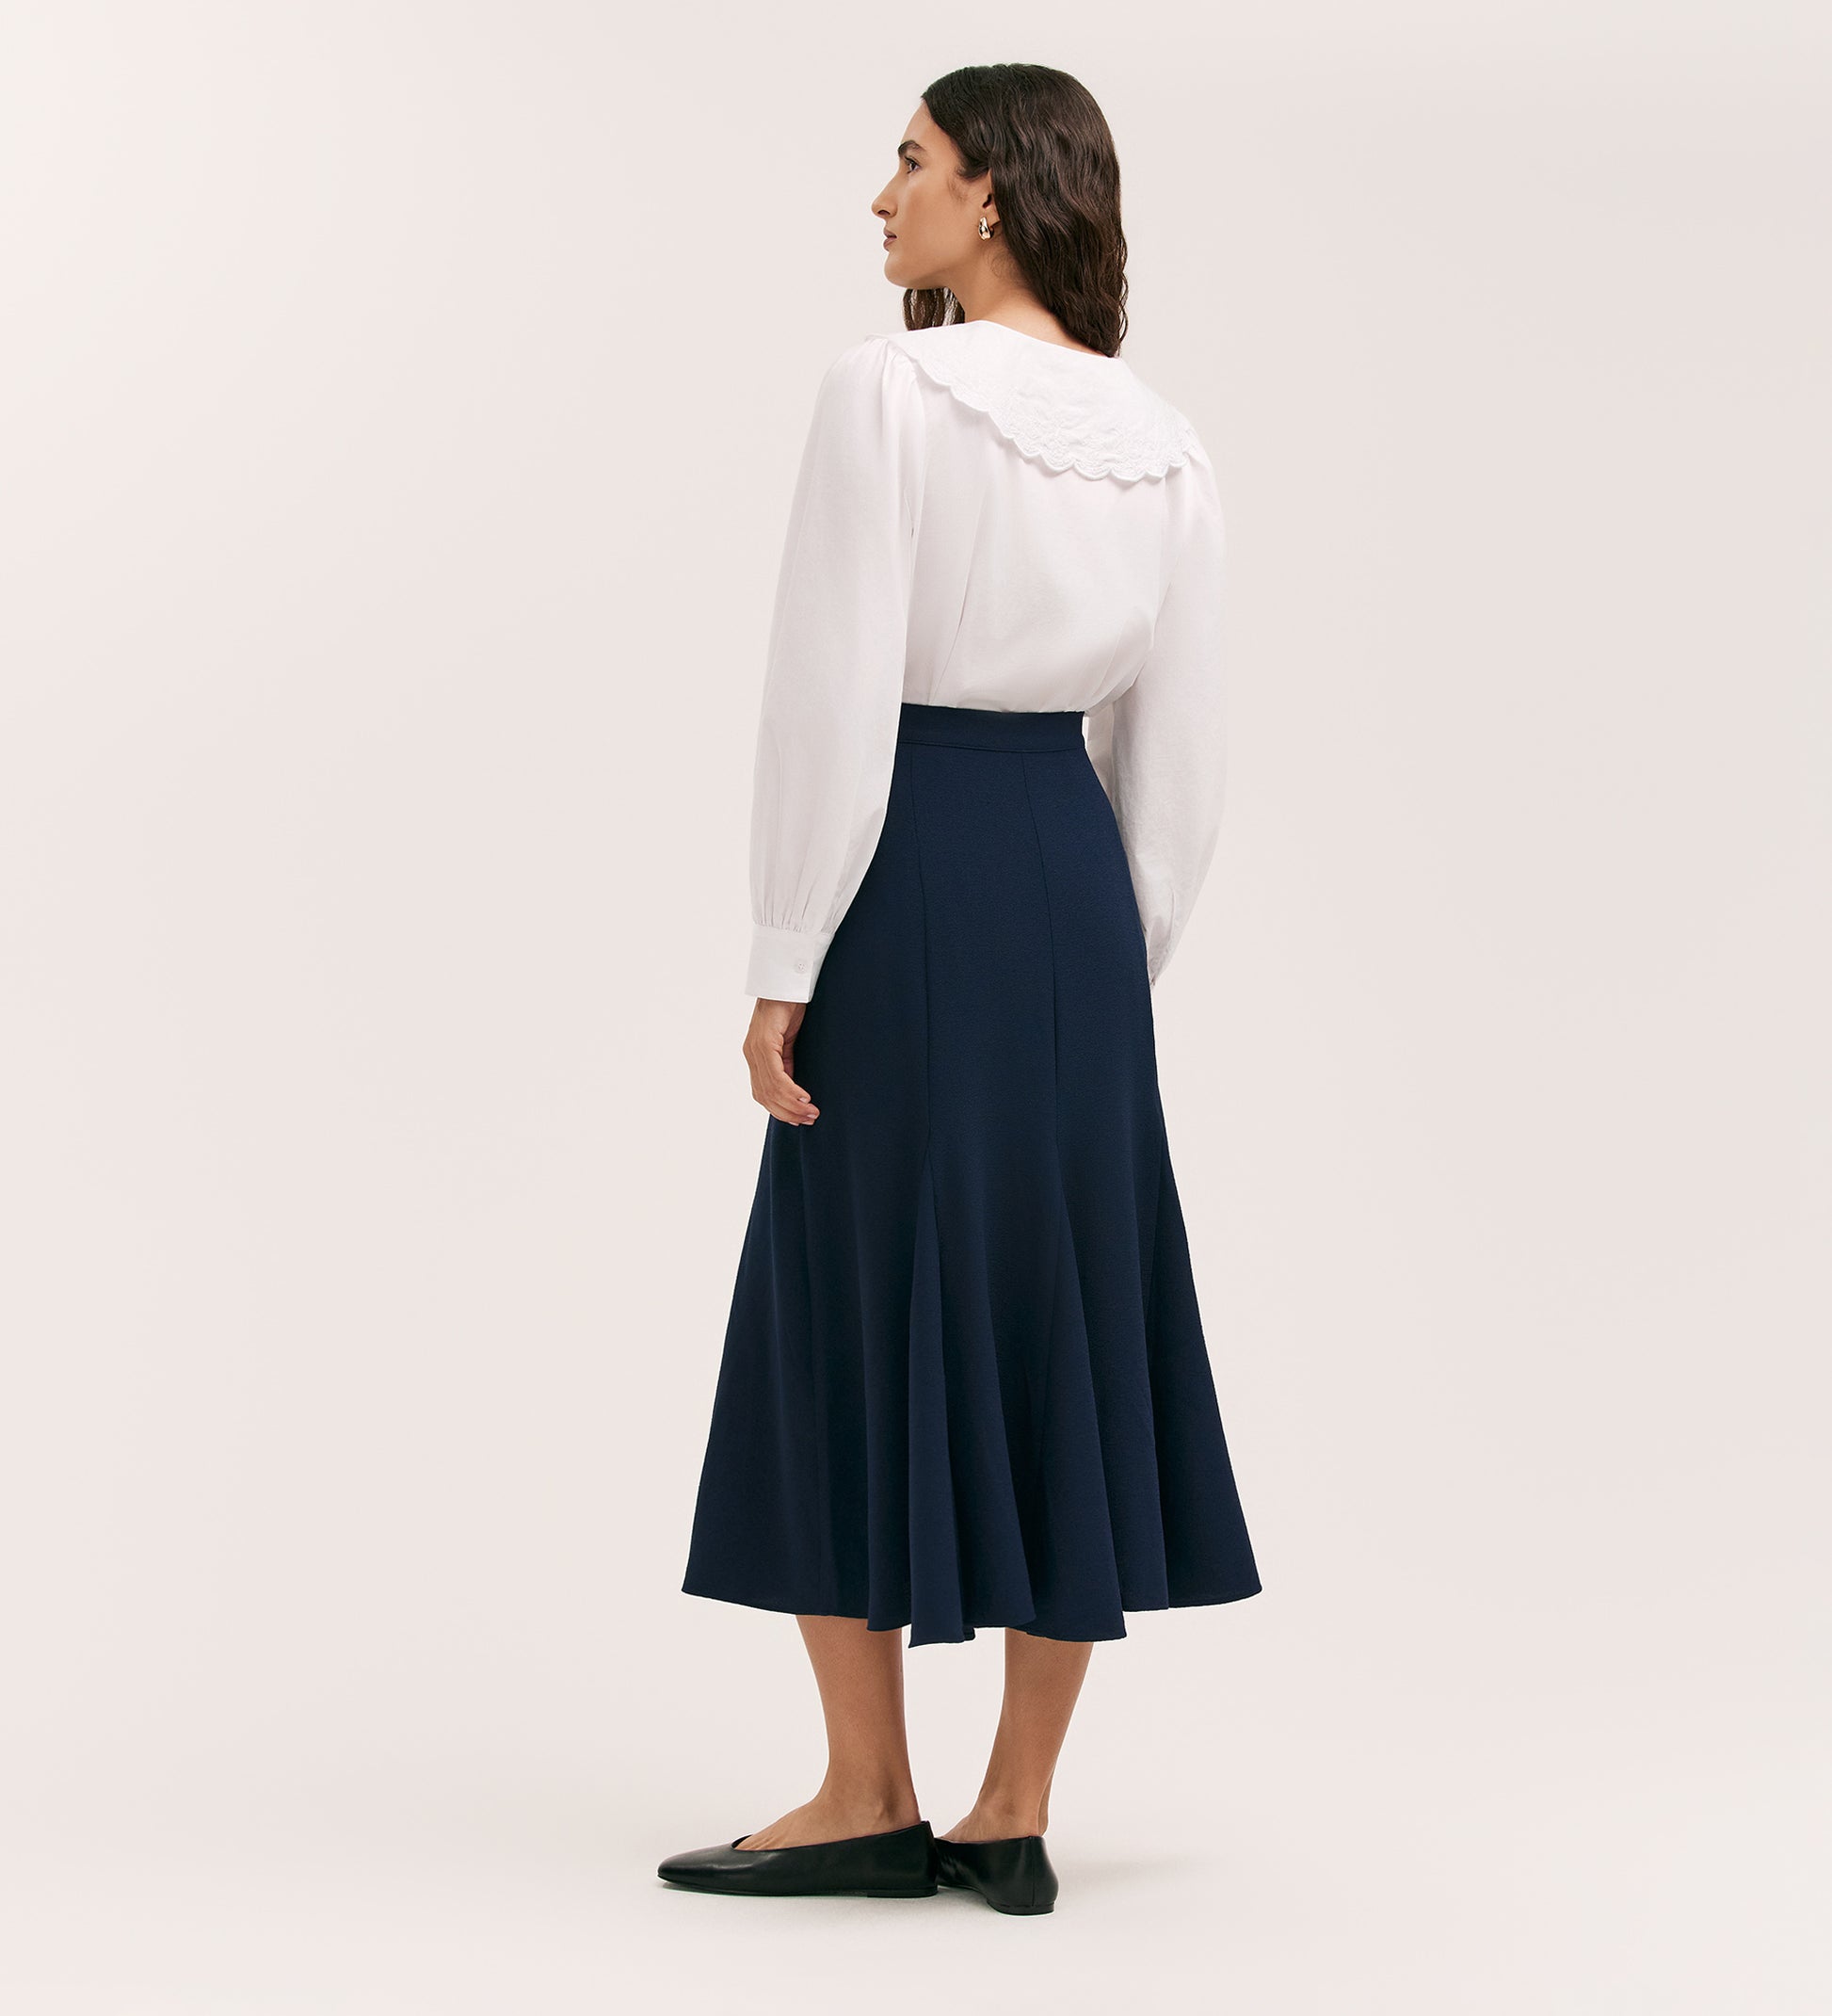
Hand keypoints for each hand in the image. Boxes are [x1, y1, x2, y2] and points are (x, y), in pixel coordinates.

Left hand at [745, 997, 819, 1124]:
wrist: (788, 980)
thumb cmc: (791, 1007)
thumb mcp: (788, 1040)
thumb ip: (787, 1061)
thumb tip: (795, 1086)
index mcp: (755, 1055)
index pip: (763, 1093)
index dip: (780, 1110)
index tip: (799, 1119)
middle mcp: (750, 1054)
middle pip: (765, 1096)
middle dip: (788, 1112)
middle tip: (810, 1120)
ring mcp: (755, 1049)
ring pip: (770, 1089)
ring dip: (792, 1105)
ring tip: (811, 1113)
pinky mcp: (763, 1042)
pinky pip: (775, 1075)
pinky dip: (790, 1090)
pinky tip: (805, 1097)